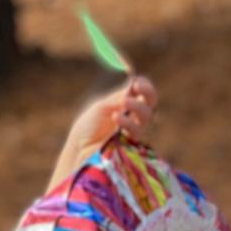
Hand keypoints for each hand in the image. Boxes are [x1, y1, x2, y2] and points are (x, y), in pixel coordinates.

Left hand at [47, 75, 157, 191]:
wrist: (81, 147)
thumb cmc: (88, 126)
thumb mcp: (102, 107)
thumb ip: (118, 100)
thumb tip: (133, 91)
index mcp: (124, 102)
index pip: (141, 92)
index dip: (144, 86)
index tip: (137, 82)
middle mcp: (132, 115)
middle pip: (150, 103)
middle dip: (147, 93)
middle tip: (136, 88)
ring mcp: (134, 130)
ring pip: (146, 116)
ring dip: (136, 107)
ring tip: (123, 104)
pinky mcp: (133, 144)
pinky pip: (137, 131)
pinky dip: (128, 122)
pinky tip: (116, 117)